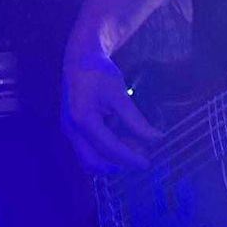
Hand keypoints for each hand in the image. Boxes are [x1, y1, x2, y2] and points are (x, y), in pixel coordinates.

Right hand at [61, 45, 163, 172]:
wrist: (79, 60)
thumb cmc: (99, 74)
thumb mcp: (120, 95)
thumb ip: (136, 120)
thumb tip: (156, 139)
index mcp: (83, 120)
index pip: (109, 148)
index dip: (129, 158)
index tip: (146, 164)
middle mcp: (72, 130)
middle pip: (94, 161)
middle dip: (117, 165)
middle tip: (140, 162)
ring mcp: (70, 131)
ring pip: (88, 158)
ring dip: (111, 161)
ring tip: (134, 152)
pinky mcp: (73, 130)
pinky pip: (87, 150)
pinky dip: (104, 153)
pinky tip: (123, 145)